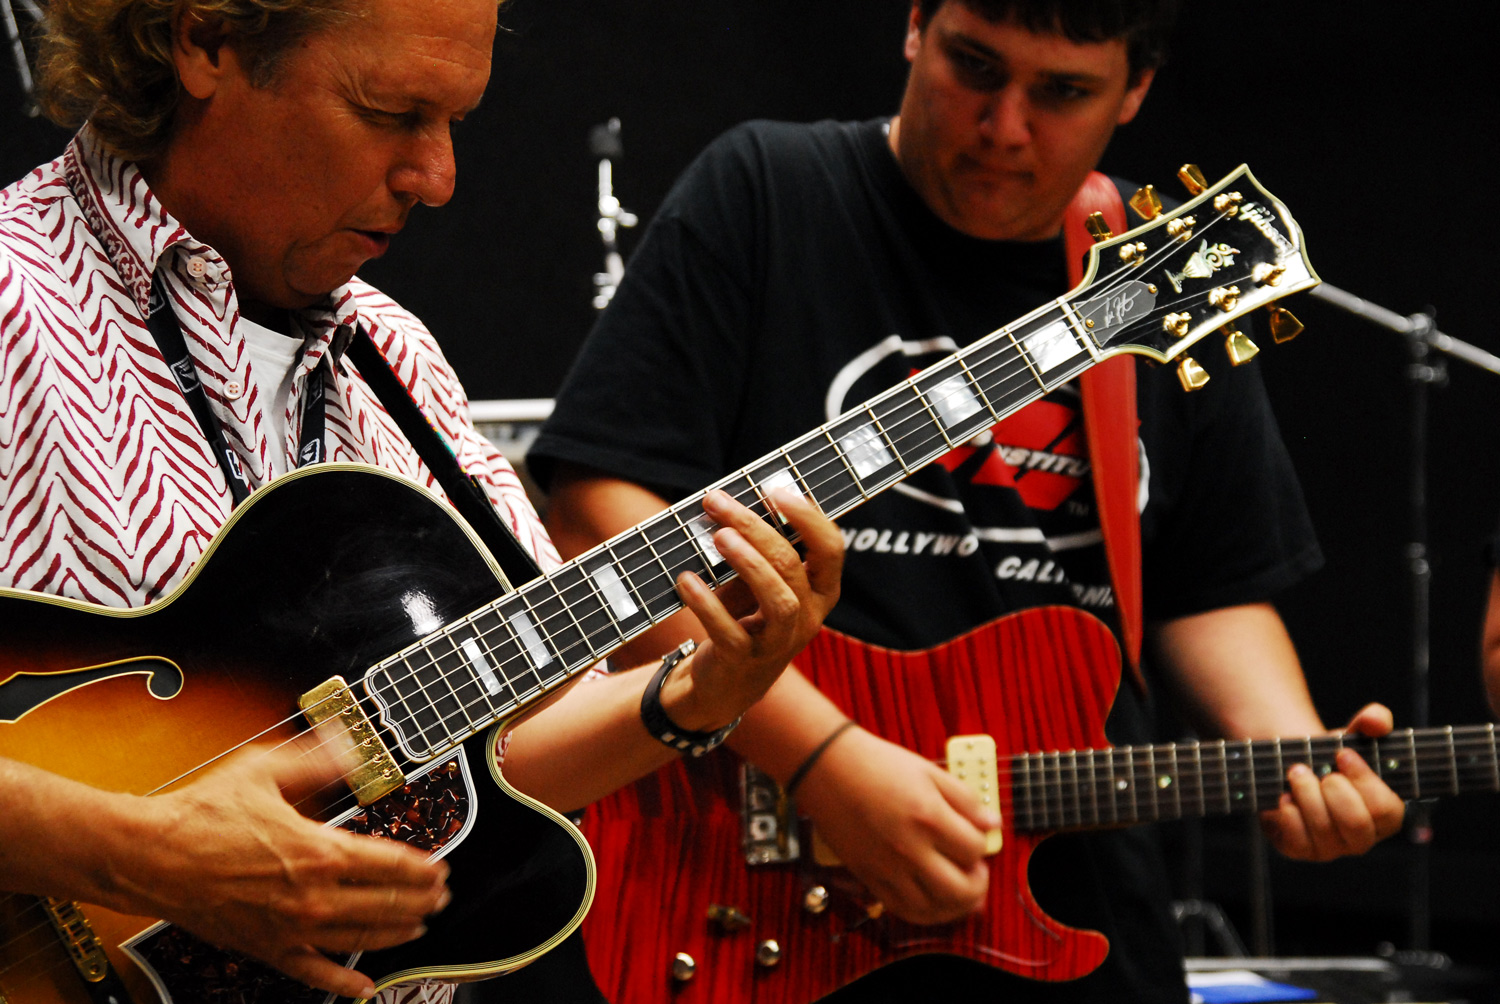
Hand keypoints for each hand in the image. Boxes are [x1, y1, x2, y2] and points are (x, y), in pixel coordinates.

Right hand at [100, 743, 449, 998]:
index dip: (423, 868)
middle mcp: (312, 896)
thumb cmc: (202, 814)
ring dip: (399, 932)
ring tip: (420, 925)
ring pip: (362, 938)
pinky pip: (314, 973)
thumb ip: (316, 761)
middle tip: (441, 895)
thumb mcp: (265, 770)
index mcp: (319, 852)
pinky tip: (365, 987)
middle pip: (387, 904)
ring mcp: (291, 928)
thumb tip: (355, 749)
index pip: (392, 864)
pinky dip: (344, 983)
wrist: (149, 856)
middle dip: (422, 900)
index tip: (441, 867)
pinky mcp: (267, 948)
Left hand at [661, 487, 842, 729]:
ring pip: (777, 599)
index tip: (773, 489)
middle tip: (719, 504)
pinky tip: (686, 579)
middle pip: (792, 565)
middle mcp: (809, 617)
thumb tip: (732, 498)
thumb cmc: (747, 618)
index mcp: (821, 591)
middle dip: (756, 529)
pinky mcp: (744, 661)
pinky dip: (706, 603)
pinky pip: (729, 631)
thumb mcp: (760, 582)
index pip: (831, 547)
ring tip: (718, 537)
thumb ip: (758, 547)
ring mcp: (779, 642)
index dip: (807, 516)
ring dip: (748, 563)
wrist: (727, 683)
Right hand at [794, 726, 996, 924]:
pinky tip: (932, 901)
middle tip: (976, 871)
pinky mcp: (869, 876)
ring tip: (959, 891)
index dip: (982, 845)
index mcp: (929, 817)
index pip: (975, 849)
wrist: (827, 768)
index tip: (976, 838)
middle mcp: (910, 848)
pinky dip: (924, 913)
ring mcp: (888, 867)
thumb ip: (965, 799)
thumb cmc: (875, 763)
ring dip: (955, 906)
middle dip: (978, 884)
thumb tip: (991, 823)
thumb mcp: (928, 771)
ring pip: (934, 909)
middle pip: (961, 889)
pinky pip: (902, 910)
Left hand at [1259, 703, 1405, 860]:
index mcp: (1385, 816)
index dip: (1365, 781)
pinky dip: (1288, 813)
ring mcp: (1331, 848)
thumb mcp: (1353, 734)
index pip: (1386, 810)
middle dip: (1334, 790)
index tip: (1343, 754)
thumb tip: (1377, 721)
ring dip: (1307, 794)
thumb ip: (1373, 721)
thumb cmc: (1331, 756)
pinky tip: (1285, 796)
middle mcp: (1362, 838)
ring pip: (1324, 830)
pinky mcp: (1300, 850)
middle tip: (1317, 769)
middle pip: (1356, 825)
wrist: (1293, 765)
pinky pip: (1296, 840)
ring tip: (1296, 772)